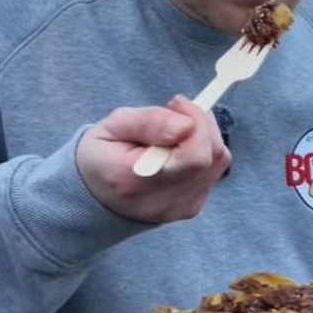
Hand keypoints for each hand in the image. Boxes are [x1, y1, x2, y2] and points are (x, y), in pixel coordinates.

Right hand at [76, 95, 230, 222]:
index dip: (196, 122)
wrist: (94, 197)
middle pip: (211, 157)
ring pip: (218, 163)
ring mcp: (180, 209)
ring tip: (176, 128)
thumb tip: (186, 124)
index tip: (176, 103)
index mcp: (136, 182)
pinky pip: (213, 172)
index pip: (194, 156)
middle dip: (201, 124)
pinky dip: (203, 151)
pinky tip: (179, 147)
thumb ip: (148, 122)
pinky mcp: (190, 208)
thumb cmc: (100, 156)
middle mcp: (162, 202)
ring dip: (204, 136)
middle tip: (176, 111)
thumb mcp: (111, 127)